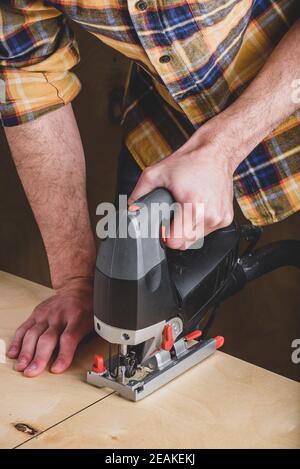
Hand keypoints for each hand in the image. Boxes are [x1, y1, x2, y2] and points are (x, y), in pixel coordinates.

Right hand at [7, 277, 93, 376]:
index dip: (63, 354)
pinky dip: (18, 342)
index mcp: (77, 317)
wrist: (77, 287)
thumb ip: (91, 338)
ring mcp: (46, 314)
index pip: (69, 338)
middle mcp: (60, 316)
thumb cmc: (88, 306)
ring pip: (33, 334)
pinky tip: (14, 353)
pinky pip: (24, 328)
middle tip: (32, 372)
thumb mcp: (96, 320)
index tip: (57, 369)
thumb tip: (97, 358)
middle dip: (39, 357)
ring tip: (22, 366)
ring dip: (26, 352)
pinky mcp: (36, 314)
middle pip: (48, 338)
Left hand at [129, 125, 240, 249]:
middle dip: (175, 234)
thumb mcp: (156, 173)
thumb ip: (139, 192)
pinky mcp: (226, 218)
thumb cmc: (191, 161)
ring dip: (188, 230)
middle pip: (185, 244)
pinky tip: (197, 209)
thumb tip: (130, 207)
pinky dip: (200, 224)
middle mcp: (209, 216)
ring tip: (185, 210)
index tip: (163, 228)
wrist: (216, 152)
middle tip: (173, 217)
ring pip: (197, 239)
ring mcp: (220, 218)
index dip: (165, 237)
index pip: (176, 243)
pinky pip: (208, 231)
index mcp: (193, 208)